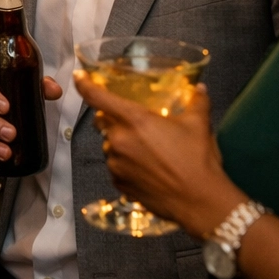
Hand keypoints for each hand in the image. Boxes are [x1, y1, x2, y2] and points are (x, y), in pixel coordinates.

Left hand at [74, 72, 243, 238]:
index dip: (84, 83)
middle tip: (137, 125)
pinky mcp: (119, 184)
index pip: (97, 97)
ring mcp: (116, 164)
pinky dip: (126, 165)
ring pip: (111, 146)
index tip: (79, 76)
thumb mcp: (199, 125)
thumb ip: (197, 102)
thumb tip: (200, 89)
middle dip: (115, 120)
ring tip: (149, 152)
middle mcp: (119, 140)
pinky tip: (148, 169)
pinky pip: (116, 167)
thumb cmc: (198, 160)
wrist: (200, 202)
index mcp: (134, 120)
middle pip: (104, 122)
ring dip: (123, 144)